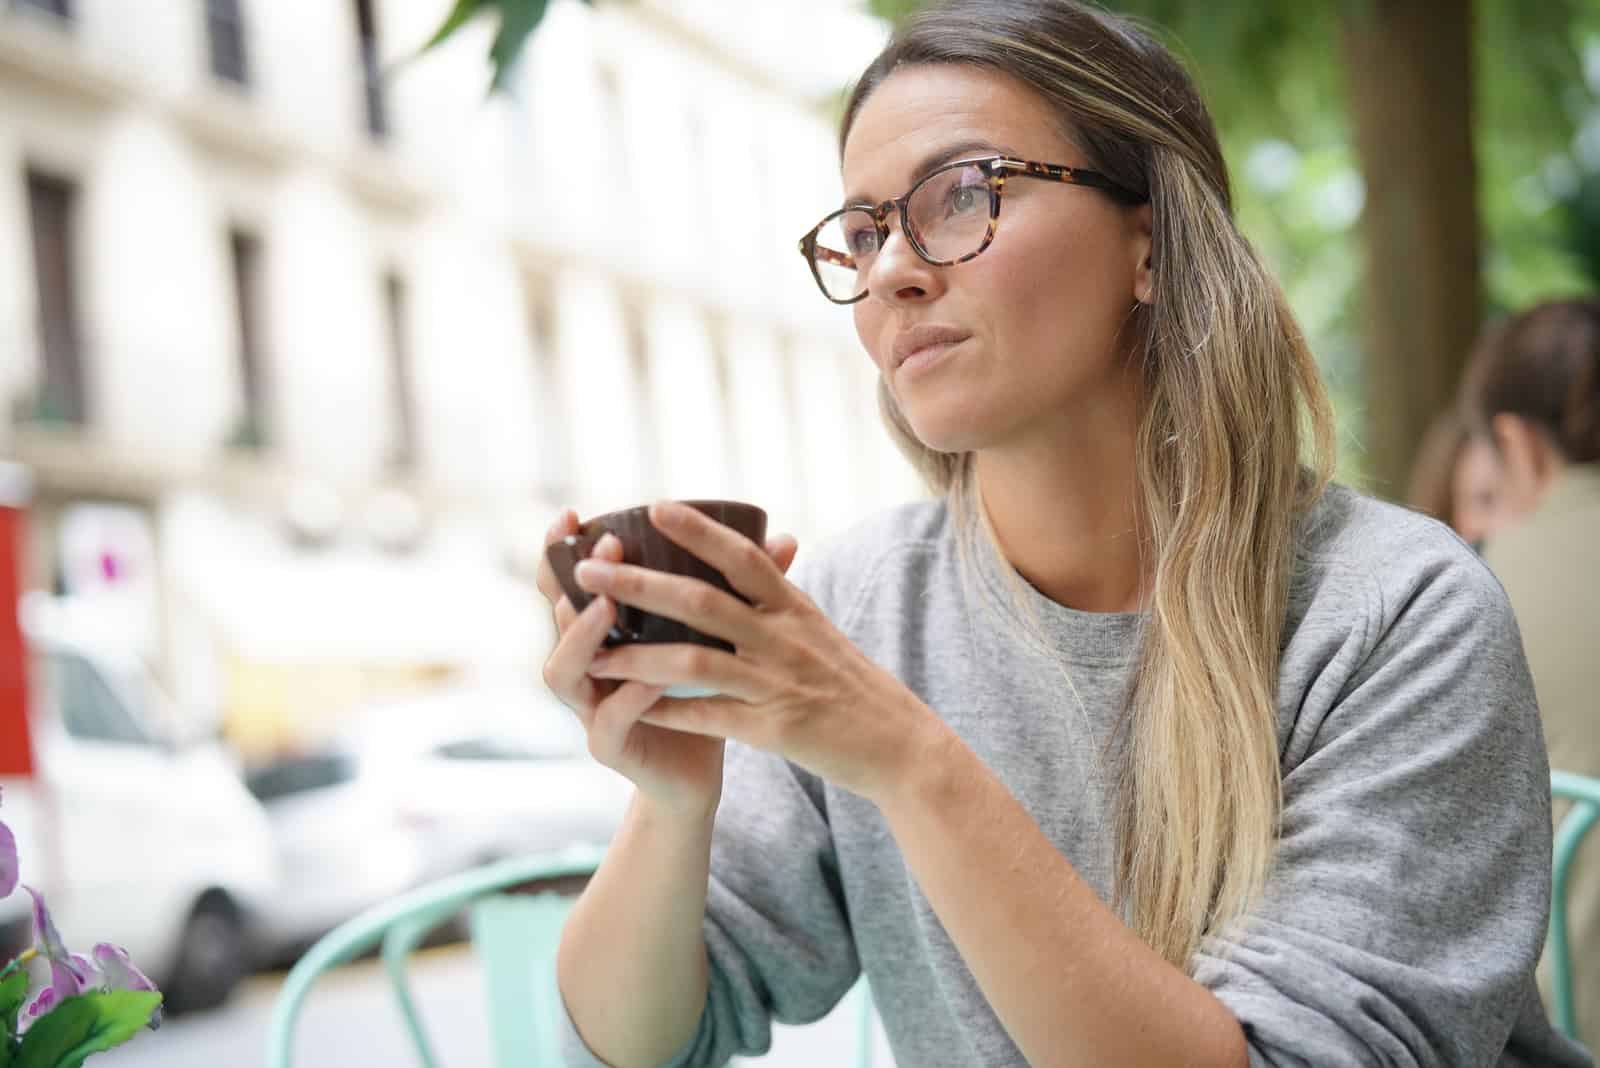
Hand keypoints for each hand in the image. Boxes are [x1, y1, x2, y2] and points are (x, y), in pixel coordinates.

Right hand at [536, 508, 799, 815]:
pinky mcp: (608, 748)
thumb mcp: (717, 639)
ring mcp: (590, 710)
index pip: (565, 584)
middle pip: (556, 618)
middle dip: (574, 582)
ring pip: (563, 671)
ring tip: (608, 609)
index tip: (571, 514)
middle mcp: (586, 667)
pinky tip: (648, 680)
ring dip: (584, 636)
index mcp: (602, 634)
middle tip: (605, 552)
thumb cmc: (705, 697)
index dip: (558, 550)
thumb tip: (784, 539)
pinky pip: (607, 721)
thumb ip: (739, 591)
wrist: (699, 773)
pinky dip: (628, 697)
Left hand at [574, 500, 937, 799]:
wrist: (900, 745)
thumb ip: (783, 593)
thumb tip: (769, 542)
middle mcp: (785, 638)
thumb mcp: (819, 629)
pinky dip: (668, 712)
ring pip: (696, 662)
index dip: (699, 530)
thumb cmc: (853, 685)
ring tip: (593, 653)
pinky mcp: (774, 730)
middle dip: (640, 584)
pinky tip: (630, 710)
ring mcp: (778, 683)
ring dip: (637, 657)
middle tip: (589, 571)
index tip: (655, 505)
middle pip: (703, 602)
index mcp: (794, 608)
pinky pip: (710, 717)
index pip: (744, 556)